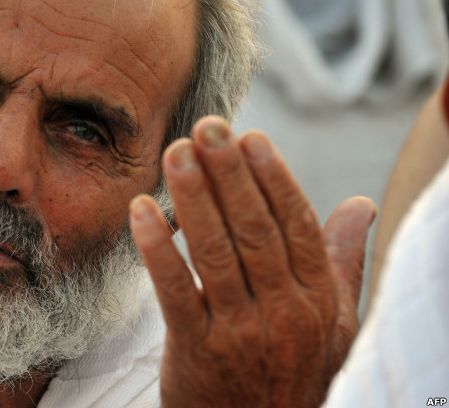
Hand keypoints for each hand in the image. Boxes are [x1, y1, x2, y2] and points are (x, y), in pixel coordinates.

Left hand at [130, 116, 374, 407]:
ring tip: (175, 153)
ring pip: (215, 252)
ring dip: (193, 197)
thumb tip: (361, 206)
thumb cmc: (292, 373)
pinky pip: (175, 290)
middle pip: (254, 229)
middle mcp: (286, 314)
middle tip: (206, 127)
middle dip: (229, 173)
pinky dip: (157, 247)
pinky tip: (140, 210)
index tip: (249, 137)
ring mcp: (241, 333)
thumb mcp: (333, 326)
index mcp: (320, 300)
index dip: (271, 177)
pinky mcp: (197, 351)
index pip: (296, 224)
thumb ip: (342, 263)